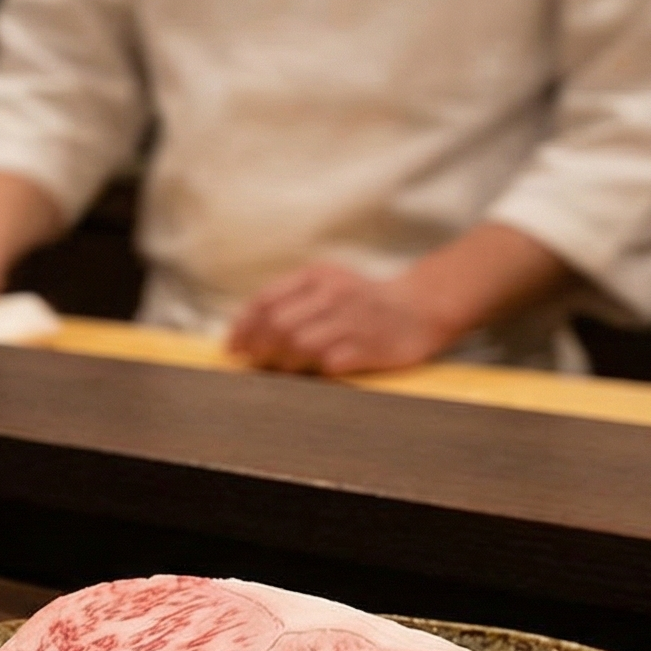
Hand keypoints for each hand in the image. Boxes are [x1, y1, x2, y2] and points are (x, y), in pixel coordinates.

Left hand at [224, 262, 453, 375]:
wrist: (417, 309)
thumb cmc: (360, 300)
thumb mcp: (325, 285)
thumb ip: (288, 298)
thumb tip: (243, 328)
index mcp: (317, 275)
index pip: (267, 299)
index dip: (243, 325)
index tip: (232, 346)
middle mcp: (334, 294)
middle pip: (279, 324)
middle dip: (258, 346)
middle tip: (252, 361)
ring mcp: (352, 320)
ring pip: (300, 344)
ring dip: (282, 361)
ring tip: (279, 368)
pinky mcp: (368, 346)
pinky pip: (329, 362)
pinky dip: (313, 371)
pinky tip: (309, 374)